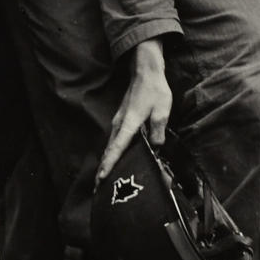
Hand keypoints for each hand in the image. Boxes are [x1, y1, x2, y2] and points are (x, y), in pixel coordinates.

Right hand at [96, 40, 170, 183]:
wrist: (146, 71)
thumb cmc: (155, 90)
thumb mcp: (162, 111)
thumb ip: (157, 131)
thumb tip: (155, 148)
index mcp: (129, 124)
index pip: (117, 148)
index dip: (109, 165)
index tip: (101, 179)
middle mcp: (119, 124)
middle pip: (109, 150)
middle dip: (103, 169)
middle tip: (98, 188)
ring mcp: (118, 121)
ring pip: (110, 145)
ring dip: (107, 161)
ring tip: (103, 178)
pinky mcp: (122, 119)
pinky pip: (114, 139)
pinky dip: (112, 151)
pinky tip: (115, 159)